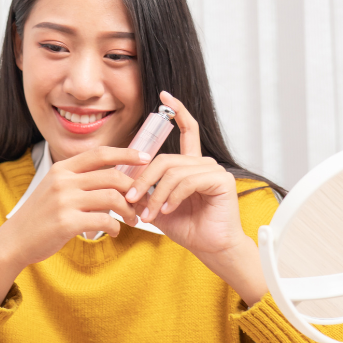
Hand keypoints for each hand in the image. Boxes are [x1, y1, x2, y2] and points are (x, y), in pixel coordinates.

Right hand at [0, 146, 148, 303]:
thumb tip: (114, 179)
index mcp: (62, 169)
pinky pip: (104, 220)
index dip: (126, 154)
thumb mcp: (54, 190)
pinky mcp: (67, 222)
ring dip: (129, 210)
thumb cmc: (39, 217)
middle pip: (112, 176)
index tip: (145, 158)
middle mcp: (64, 181)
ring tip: (132, 220)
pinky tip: (114, 232)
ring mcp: (65, 201)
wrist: (14, 241)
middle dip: (134, 189)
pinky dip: (115, 227)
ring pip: (113, 197)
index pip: (100, 153)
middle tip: (141, 202)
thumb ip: (79, 181)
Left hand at [125, 92, 267, 303]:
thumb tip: (121, 181)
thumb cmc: (186, 227)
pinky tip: (166, 210)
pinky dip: (171, 197)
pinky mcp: (221, 181)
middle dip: (142, 179)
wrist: (209, 247)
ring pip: (172, 171)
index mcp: (190, 165)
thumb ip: (144, 191)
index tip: (164, 96)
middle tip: (130, 199)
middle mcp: (203, 163)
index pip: (187, 130)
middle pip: (164, 159)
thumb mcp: (156, 206)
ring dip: (154, 194)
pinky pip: (187, 181)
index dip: (177, 111)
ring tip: (147, 214)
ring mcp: (213, 170)